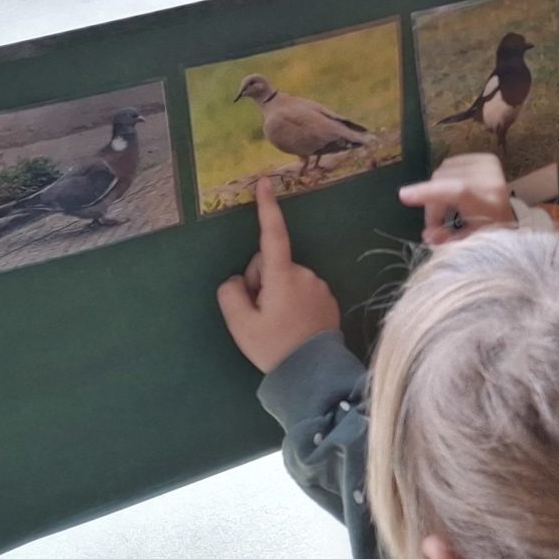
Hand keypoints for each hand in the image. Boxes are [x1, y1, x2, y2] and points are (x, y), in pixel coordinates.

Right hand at [217, 180, 339, 373]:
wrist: (314, 375)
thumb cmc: (275, 348)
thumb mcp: (240, 324)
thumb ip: (231, 293)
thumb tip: (238, 280)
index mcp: (283, 276)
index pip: (272, 235)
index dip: (267, 208)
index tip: (264, 183)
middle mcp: (305, 274)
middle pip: (270, 264)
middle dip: (260, 282)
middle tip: (260, 315)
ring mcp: (319, 286)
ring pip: (285, 278)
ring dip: (277, 293)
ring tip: (278, 325)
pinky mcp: (328, 299)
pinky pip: (301, 290)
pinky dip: (292, 302)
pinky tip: (293, 327)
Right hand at [398, 152, 514, 244]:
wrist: (510, 218)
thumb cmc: (488, 235)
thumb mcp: (469, 244)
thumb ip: (447, 241)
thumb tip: (428, 236)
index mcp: (490, 203)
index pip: (458, 191)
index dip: (429, 193)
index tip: (404, 196)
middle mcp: (492, 180)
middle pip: (443, 183)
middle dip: (431, 205)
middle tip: (434, 225)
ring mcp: (489, 165)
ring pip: (443, 172)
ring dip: (436, 192)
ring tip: (445, 211)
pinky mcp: (485, 158)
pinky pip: (449, 164)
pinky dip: (445, 179)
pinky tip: (453, 193)